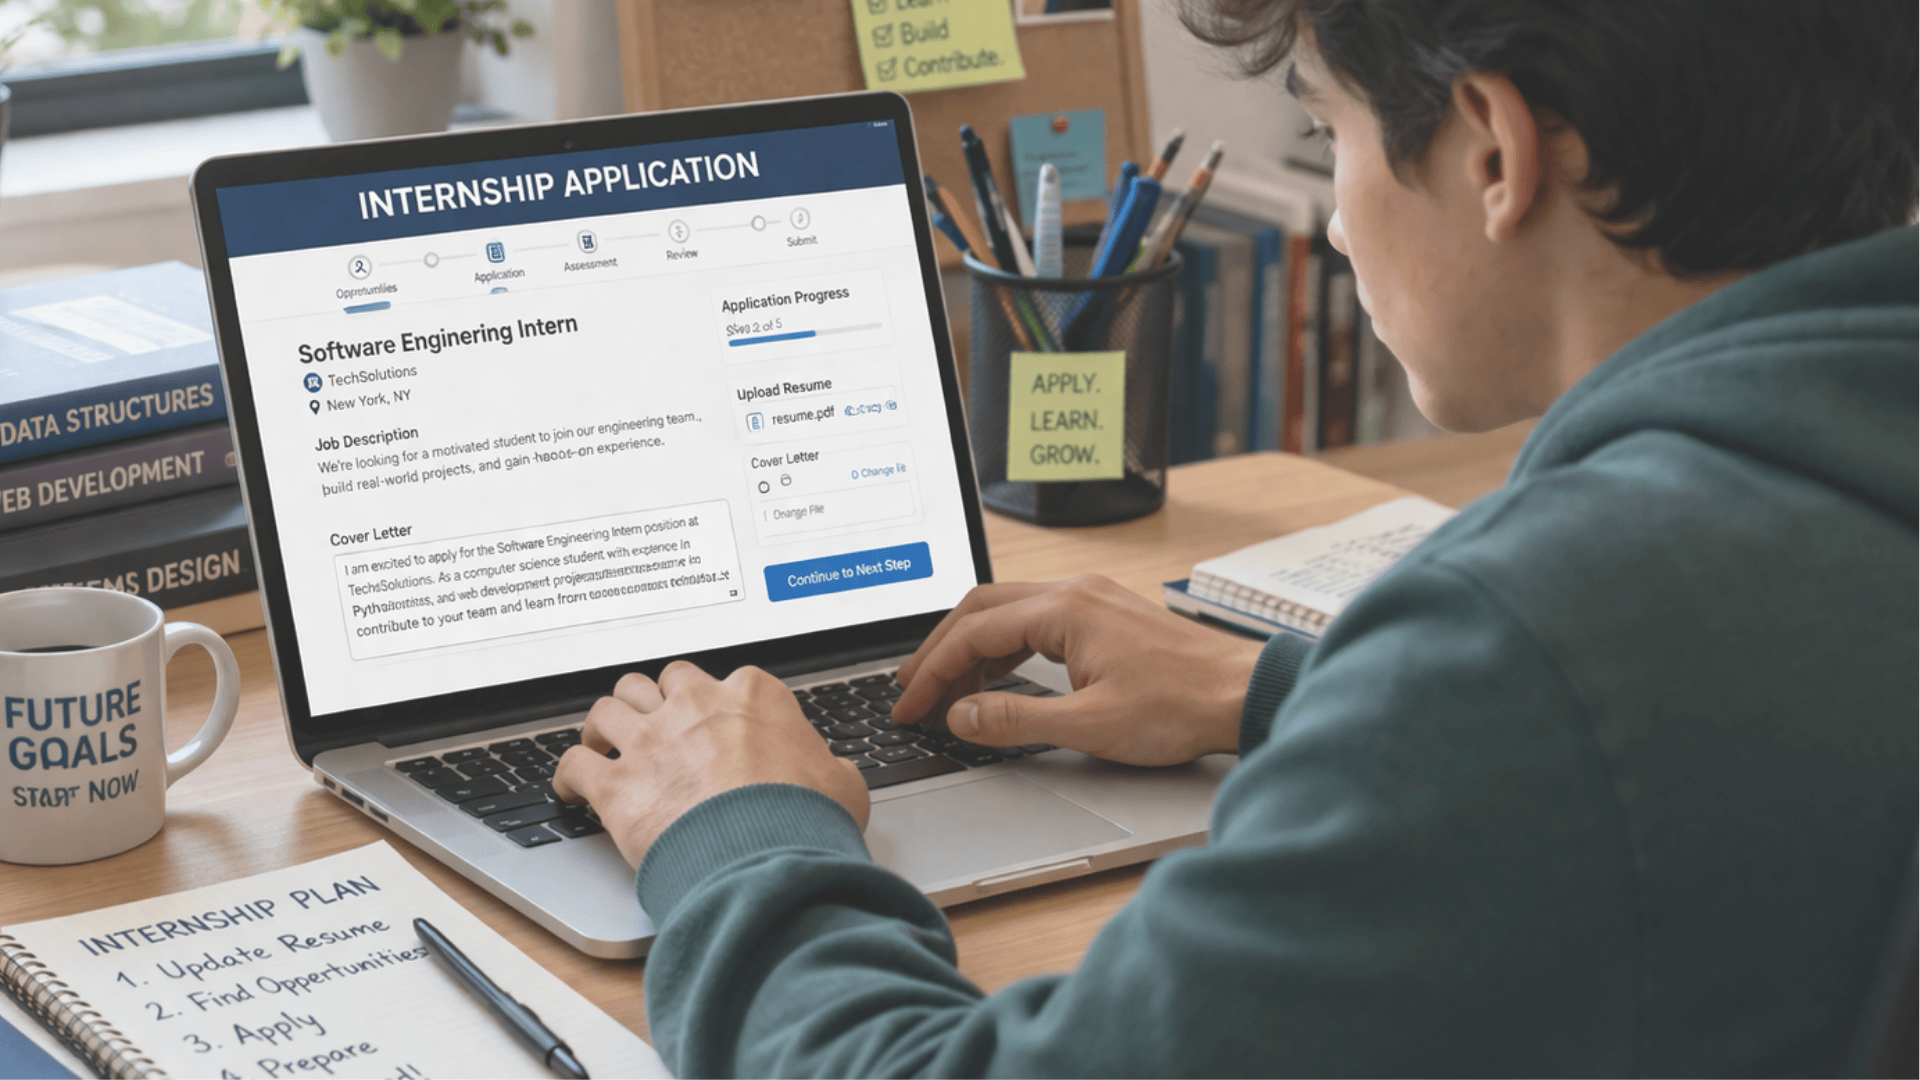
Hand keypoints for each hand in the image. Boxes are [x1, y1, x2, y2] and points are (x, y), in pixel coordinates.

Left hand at [552, 661, 870, 868]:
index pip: (724, 680)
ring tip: (603, 742)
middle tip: (655, 725)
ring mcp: (651, 741)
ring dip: (604, 725)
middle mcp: (695, 707)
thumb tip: (834, 775)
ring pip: (608, 707)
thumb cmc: (805, 819)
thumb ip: (828, 768)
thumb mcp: (841, 783)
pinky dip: (567, 776)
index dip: (716, 704)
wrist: (765, 858)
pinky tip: (570, 788)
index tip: (714, 723)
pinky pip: (573, 764)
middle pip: (659, 682)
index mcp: (751, 696)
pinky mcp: (617, 784)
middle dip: (655, 701)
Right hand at [890, 575, 1264, 765]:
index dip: (932, 671)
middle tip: (911, 690)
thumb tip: (960, 715)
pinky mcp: (1102, 617)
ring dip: (970, 650)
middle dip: (939, 650)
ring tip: (946, 693)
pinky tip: (994, 680)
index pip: (973, 632)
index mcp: (1065, 609)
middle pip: (980, 609)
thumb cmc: (1181, 706)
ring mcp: (1090, 601)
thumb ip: (1015, 718)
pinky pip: (1033, 621)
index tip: (909, 704)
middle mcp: (1074, 593)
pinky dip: (1002, 649)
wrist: (1242, 694)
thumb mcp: (1090, 723)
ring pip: (1006, 613)